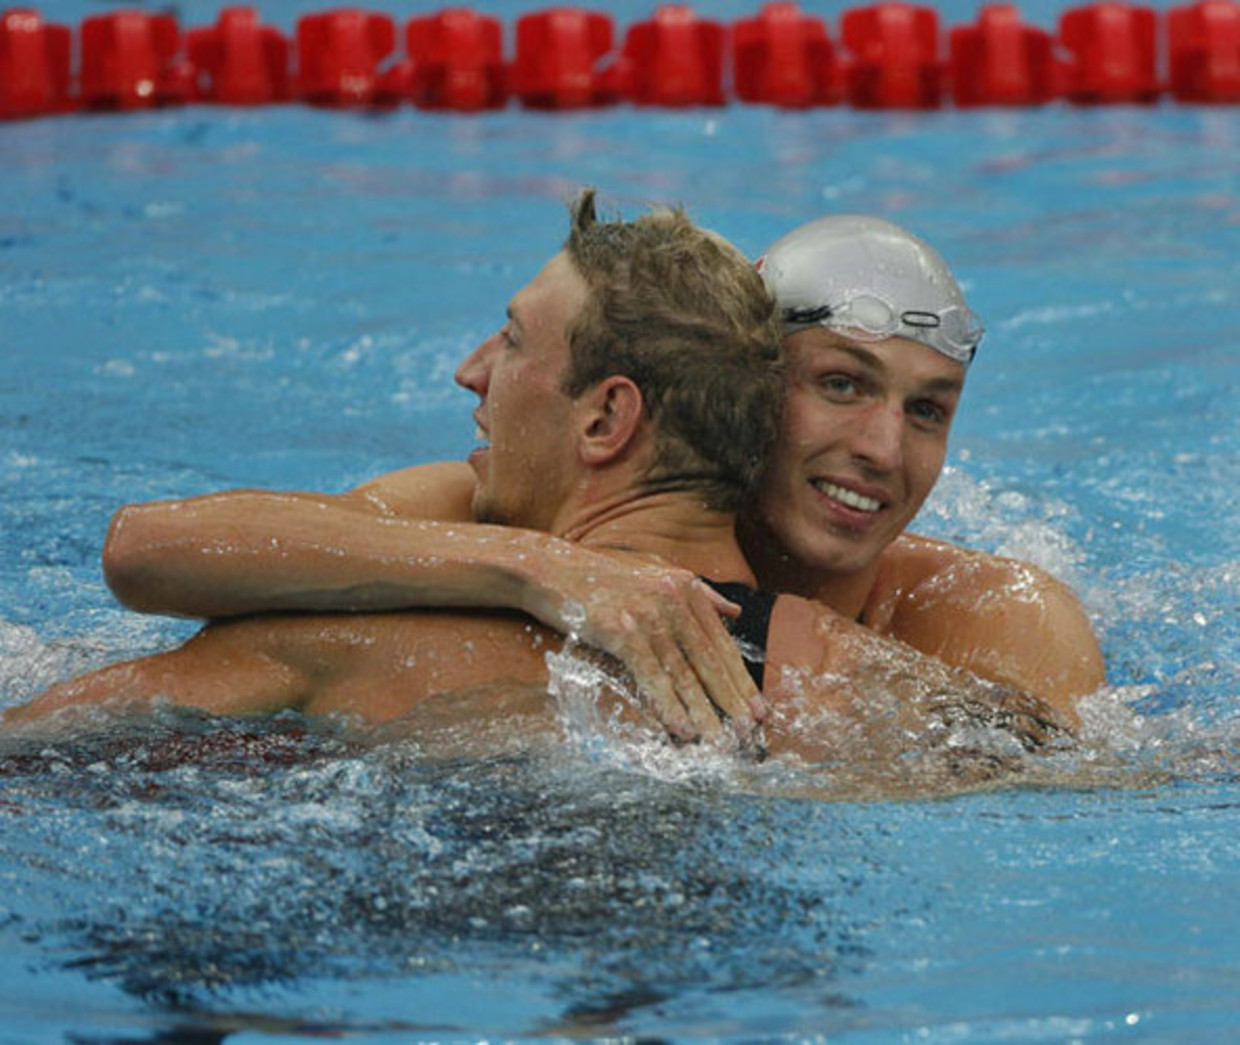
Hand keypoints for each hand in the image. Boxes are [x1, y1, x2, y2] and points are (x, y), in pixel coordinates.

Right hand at [520, 547, 764, 746]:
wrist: (552, 569)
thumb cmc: (603, 579)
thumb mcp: (656, 575)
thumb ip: (698, 593)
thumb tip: (734, 610)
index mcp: (686, 588)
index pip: (720, 642)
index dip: (740, 679)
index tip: (757, 708)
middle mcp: (673, 599)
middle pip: (708, 660)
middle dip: (731, 700)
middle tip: (749, 732)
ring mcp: (647, 615)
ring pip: (683, 673)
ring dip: (704, 712)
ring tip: (720, 742)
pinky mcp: (620, 631)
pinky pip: (651, 676)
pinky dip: (668, 705)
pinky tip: (682, 728)